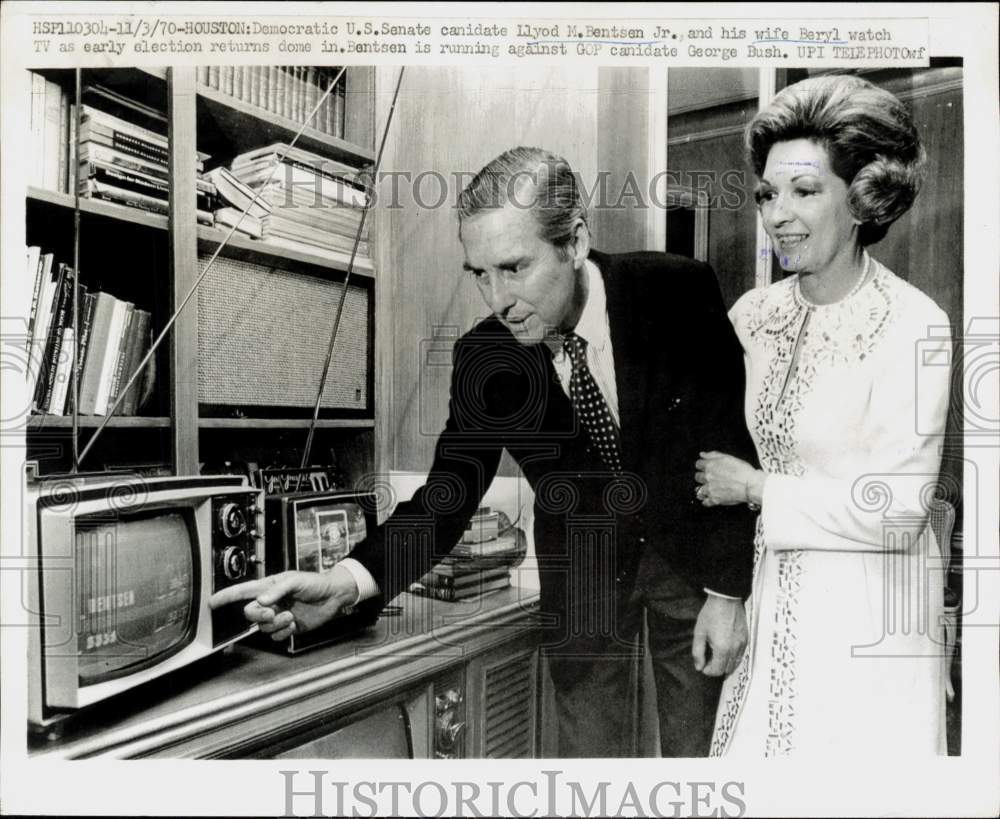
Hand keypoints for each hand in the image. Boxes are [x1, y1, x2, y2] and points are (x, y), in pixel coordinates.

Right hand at [208, 564, 359, 641]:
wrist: (333, 596)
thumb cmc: (315, 583)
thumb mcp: (296, 580)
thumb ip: (277, 590)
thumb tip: (262, 601)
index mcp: (269, 587)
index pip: (243, 592)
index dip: (226, 596)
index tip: (212, 602)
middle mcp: (271, 602)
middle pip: (250, 614)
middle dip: (258, 615)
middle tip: (272, 612)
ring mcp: (278, 615)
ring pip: (263, 627)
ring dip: (276, 623)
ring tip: (291, 616)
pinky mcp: (288, 627)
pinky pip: (276, 636)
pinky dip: (283, 632)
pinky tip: (293, 624)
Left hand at [692, 596, 747, 676]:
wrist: (726, 599)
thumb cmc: (711, 614)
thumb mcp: (699, 633)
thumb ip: (698, 652)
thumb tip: (699, 667)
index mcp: (722, 649)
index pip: (717, 670)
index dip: (708, 671)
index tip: (703, 665)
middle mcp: (735, 649)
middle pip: (727, 670)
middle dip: (717, 669)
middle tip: (708, 661)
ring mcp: (742, 644)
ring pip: (736, 664)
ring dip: (726, 664)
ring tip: (716, 656)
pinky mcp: (746, 639)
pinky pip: (741, 655)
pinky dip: (733, 658)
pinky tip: (725, 650)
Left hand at [694, 451, 761, 506]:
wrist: (750, 485)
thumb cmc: (743, 471)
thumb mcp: (728, 457)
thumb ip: (713, 455)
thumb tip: (702, 454)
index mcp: (710, 466)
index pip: (698, 464)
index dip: (702, 465)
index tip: (705, 467)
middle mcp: (707, 477)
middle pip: (697, 477)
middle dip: (702, 477)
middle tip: (710, 478)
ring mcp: (710, 489)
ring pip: (699, 490)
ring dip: (702, 489)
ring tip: (709, 488)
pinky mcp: (715, 500)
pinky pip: (705, 502)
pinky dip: (706, 501)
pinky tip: (709, 498)